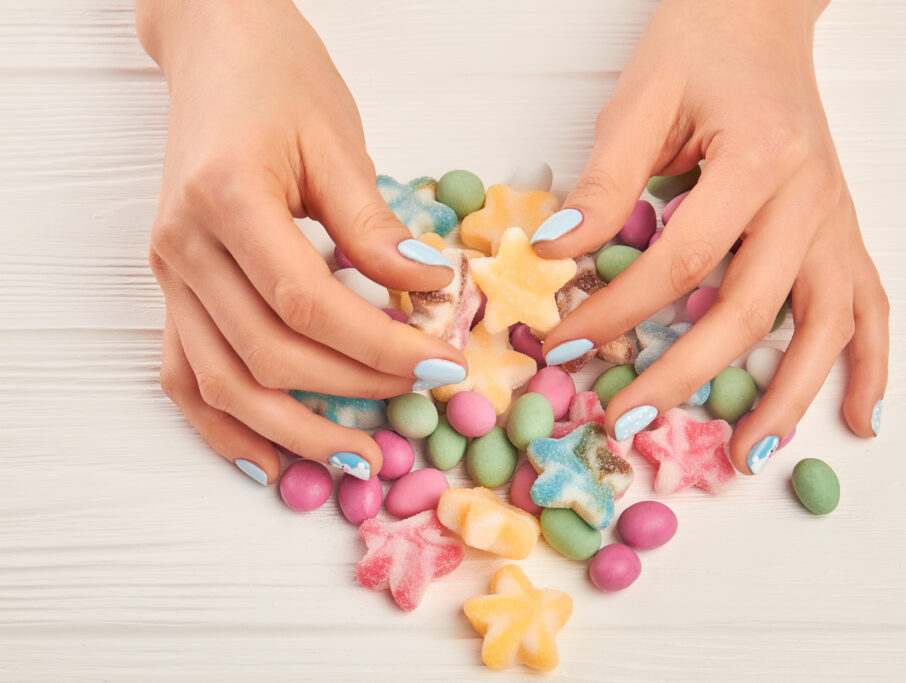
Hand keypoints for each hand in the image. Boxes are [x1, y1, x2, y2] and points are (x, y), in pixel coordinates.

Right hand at [138, 0, 464, 483]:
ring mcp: (169, 274)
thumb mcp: (338, 143)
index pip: (308, 302)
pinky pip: (181, 374)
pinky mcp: (172, 289)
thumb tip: (425, 291)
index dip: (380, 346)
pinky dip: (222, 424)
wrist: (217, 53)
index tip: (442, 363)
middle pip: (267, 353)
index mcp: (228, 199)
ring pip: (221, 381)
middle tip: (418, 404)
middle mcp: (184, 247)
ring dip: (291, 431)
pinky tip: (268, 457)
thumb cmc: (280, 82)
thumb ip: (374, 226)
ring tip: (355, 459)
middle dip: (351, 390)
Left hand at [533, 0, 888, 473]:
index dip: (617, 312)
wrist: (758, 16)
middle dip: (684, 374)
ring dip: (787, 398)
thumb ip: (604, 183)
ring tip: (744, 455)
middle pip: (749, 309)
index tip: (563, 344)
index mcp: (756, 160)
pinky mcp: (842, 229)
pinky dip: (871, 365)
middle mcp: (808, 198)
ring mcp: (834, 219)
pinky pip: (869, 305)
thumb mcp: (640, 102)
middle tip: (628, 418)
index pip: (681, 262)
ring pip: (824, 325)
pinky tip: (861, 416)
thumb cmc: (698, 49)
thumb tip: (556, 254)